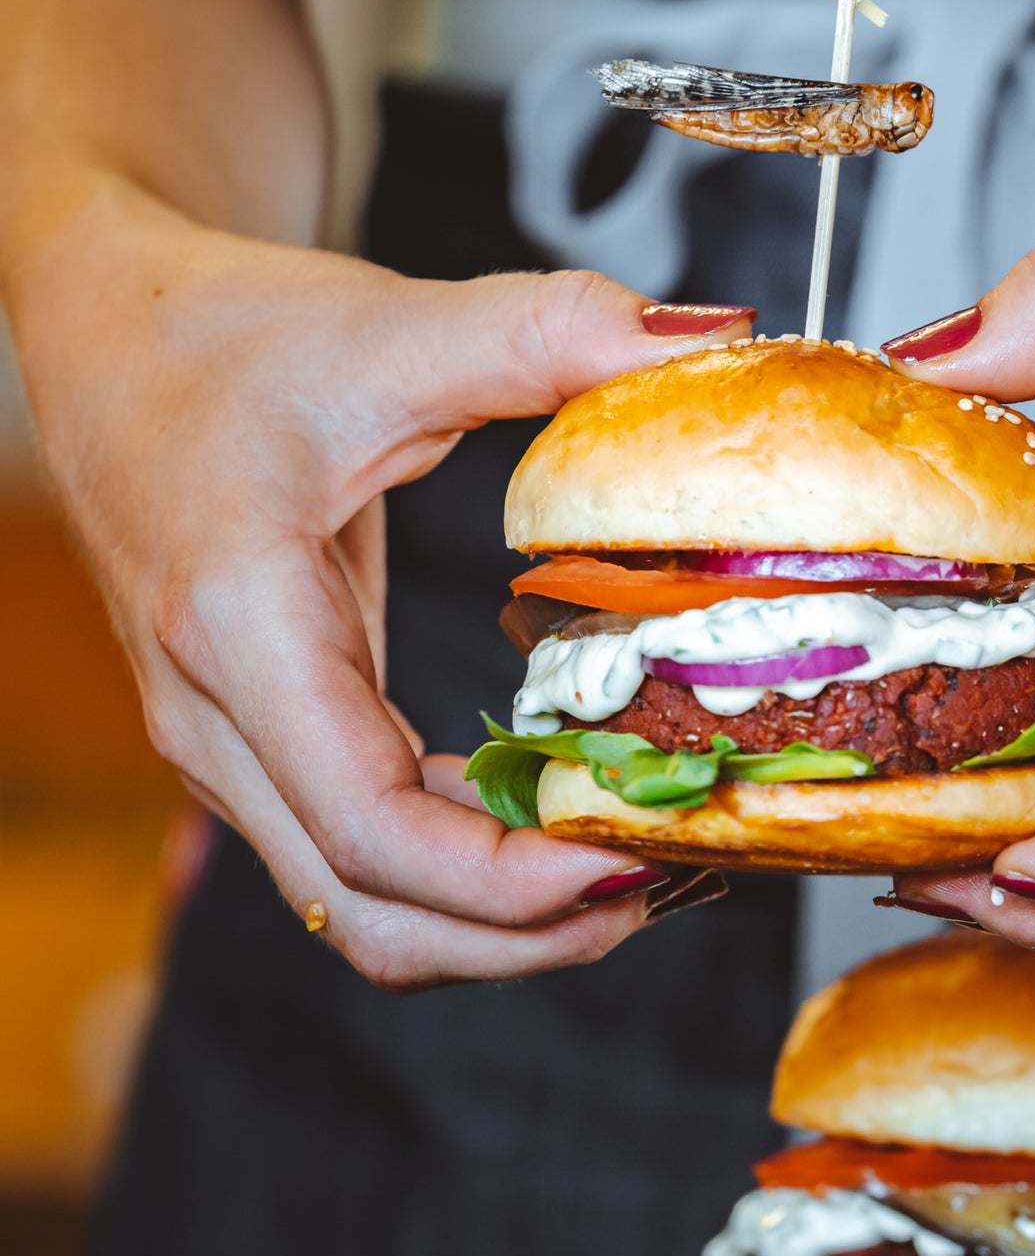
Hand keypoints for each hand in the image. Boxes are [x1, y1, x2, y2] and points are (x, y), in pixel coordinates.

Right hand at [5, 166, 751, 987]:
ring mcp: (222, 741)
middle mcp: (215, 714)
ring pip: (354, 901)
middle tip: (665, 875)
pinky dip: (453, 865)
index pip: (374, 832)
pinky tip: (544, 813)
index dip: (512, 881)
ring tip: (628, 858)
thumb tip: (709, 341)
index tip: (638, 852)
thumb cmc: (222, 332)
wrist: (103, 333)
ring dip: (491, 916)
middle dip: (524, 932)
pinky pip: (351, 847)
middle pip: (368, 908)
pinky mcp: (252, 737)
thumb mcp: (390, 324)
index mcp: (240, 624)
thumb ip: (549, 332)